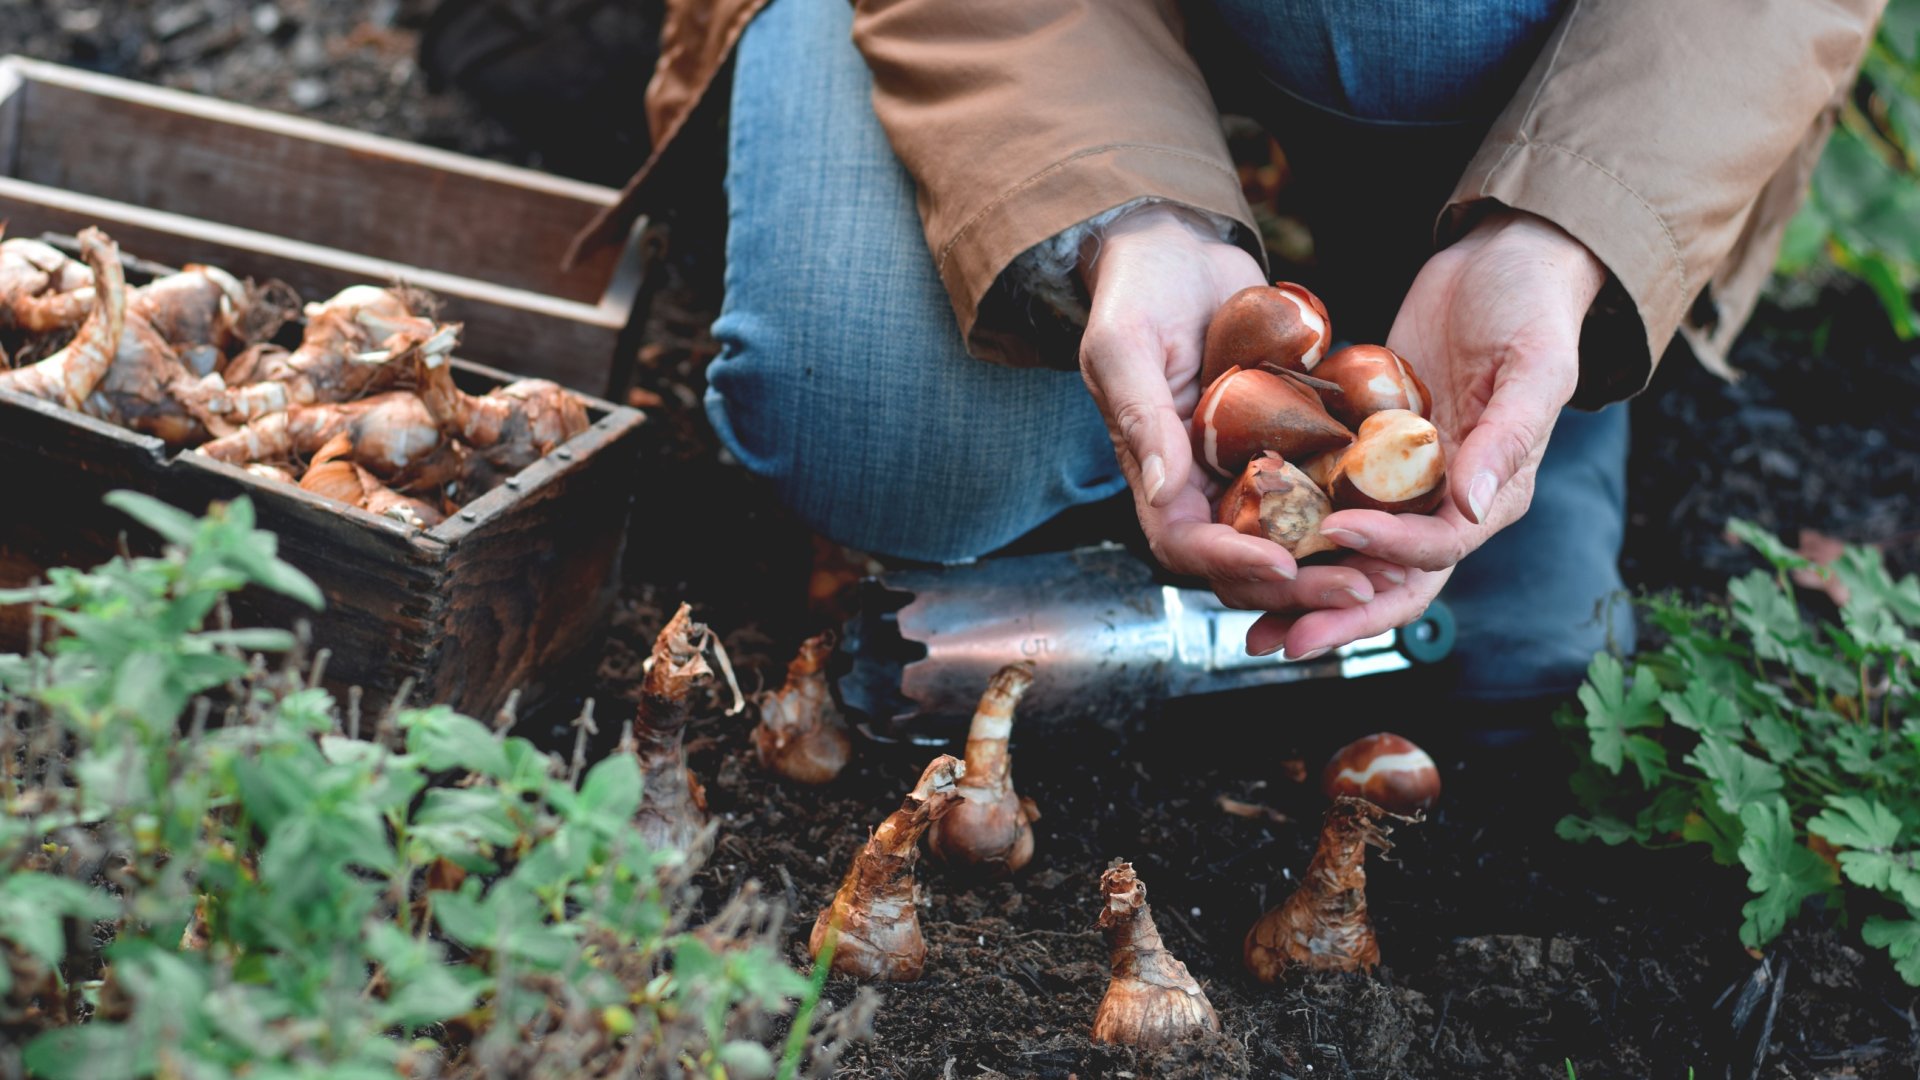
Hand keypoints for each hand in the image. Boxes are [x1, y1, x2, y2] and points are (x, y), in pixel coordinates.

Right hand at [1078, 205, 1383, 618]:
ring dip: (1334, 561)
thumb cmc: (1139, 290)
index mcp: (1155, 472)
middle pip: (1245, 558)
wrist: (1180, 247)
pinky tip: (1404, 518)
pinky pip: (1322, 487)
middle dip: (1298, 584)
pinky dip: (1357, 510)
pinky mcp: (1289, 439)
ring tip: (1388, 572)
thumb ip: (1141, 416)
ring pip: (1290, 536)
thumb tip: (1166, 493)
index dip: (1230, 562)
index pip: (1185, 542)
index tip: (1281, 563)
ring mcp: (1247, 464)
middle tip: (1358, 587)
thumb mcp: (1126, 345)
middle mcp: (1202, 482)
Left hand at [1246, 208, 1608, 658]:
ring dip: (1302, 592)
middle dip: (1333, 615)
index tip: (1338, 535)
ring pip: (1350, 557)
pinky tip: (1239, 542)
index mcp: (1492, 496)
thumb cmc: (1533, 308)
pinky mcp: (1367, 454)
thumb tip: (1467, 506)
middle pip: (1387, 580)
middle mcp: (1445, 504)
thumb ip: (1507, 437)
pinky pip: (1325, 503)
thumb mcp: (1537, 365)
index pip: (1436, 551)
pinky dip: (1289, 531)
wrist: (1504, 260)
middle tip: (1276, 641)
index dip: (1387, 554)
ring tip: (1246, 622)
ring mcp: (1403, 483)